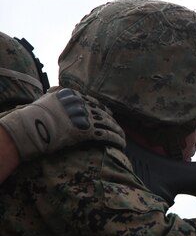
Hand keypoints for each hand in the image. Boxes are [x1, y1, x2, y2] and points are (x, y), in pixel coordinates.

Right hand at [0, 87, 125, 160]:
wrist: (30, 126)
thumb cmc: (34, 116)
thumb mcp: (46, 99)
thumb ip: (54, 95)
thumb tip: (53, 91)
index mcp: (73, 95)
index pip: (94, 101)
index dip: (104, 109)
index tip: (110, 114)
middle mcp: (81, 104)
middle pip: (103, 113)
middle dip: (113, 122)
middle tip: (120, 129)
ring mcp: (85, 117)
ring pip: (108, 124)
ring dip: (118, 132)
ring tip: (124, 139)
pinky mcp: (87, 131)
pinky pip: (107, 135)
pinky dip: (116, 139)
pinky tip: (122, 144)